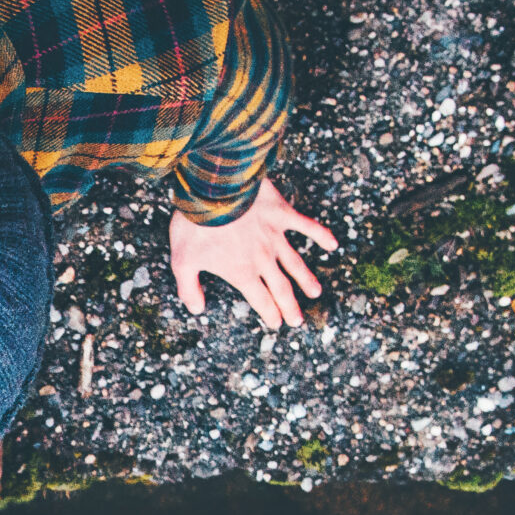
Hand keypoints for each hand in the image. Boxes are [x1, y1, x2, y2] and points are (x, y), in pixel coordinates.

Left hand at [167, 177, 340, 329]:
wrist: (212, 191)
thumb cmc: (195, 227)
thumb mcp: (182, 262)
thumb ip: (189, 289)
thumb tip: (197, 309)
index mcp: (241, 271)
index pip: (259, 299)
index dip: (269, 313)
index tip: (277, 324)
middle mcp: (262, 259)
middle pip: (280, 287)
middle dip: (289, 306)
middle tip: (298, 320)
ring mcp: (274, 237)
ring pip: (295, 263)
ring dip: (306, 279)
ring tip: (315, 292)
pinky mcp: (282, 214)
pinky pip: (306, 226)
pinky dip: (321, 235)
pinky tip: (333, 245)